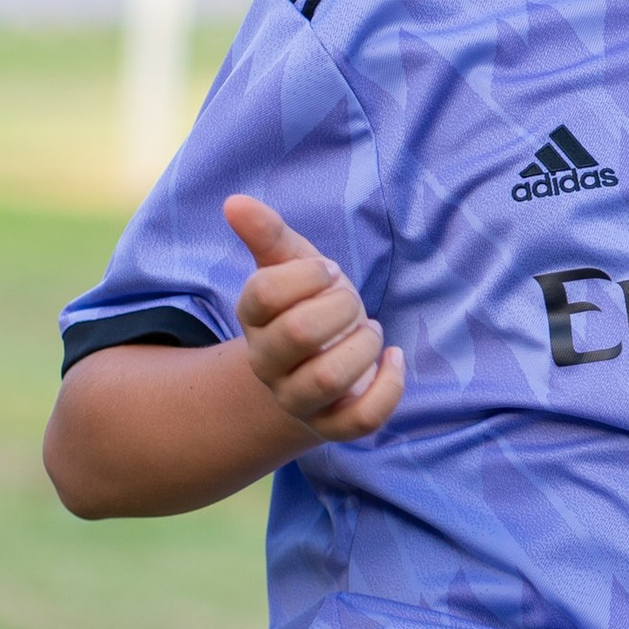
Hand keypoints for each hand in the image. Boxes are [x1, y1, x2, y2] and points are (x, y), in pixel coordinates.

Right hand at [225, 194, 404, 444]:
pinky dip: (388, 387)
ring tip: (369, 331)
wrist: (324, 360)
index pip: (264, 293)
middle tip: (352, 302)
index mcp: (254, 319)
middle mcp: (267, 364)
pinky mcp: (332, 427)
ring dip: (362, 346)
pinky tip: (394, 358)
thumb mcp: (294, 265)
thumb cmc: (312, 304)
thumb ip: (269, 234)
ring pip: (329, 379)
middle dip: (340, 307)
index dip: (306, 275)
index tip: (327, 271)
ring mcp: (297, 400)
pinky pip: (361, 420)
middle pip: (299, 334)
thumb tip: (234, 202)